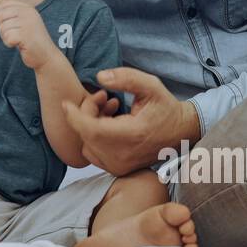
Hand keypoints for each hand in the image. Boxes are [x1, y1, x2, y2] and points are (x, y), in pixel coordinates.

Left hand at [0, 0, 59, 70]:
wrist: (46, 55)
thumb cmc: (32, 39)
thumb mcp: (23, 21)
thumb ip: (11, 10)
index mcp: (28, 8)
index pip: (3, 4)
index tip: (9, 25)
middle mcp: (29, 13)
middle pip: (1, 15)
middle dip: (2, 27)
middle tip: (13, 34)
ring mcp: (28, 23)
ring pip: (3, 27)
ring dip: (6, 37)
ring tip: (18, 40)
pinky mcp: (26, 35)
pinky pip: (7, 37)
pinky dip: (9, 43)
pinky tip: (19, 45)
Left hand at [62, 67, 199, 175]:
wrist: (181, 133)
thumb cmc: (165, 108)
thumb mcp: (151, 85)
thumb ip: (126, 78)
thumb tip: (99, 77)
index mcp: (131, 136)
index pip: (90, 130)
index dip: (74, 116)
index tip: (66, 102)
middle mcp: (123, 156)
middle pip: (86, 135)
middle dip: (87, 113)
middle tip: (103, 97)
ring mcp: (120, 166)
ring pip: (87, 144)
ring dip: (90, 125)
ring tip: (109, 109)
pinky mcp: (118, 169)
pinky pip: (93, 152)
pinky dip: (94, 137)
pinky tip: (108, 124)